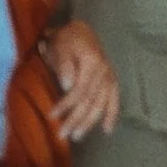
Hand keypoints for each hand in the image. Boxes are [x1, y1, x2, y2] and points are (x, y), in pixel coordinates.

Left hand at [44, 19, 119, 141]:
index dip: (66, 104)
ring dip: (90, 122)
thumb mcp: (61, 47)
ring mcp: (109, 76)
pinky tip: (107, 130)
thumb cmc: (67, 40)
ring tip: (77, 136)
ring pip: (101, 103)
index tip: (52, 116)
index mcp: (92, 62)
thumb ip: (65, 65)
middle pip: (90, 100)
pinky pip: (115, 99)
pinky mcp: (112, 80)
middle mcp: (104, 71)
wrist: (80, 31)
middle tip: (63, 134)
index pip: (79, 89)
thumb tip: (67, 86)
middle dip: (76, 119)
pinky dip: (112, 114)